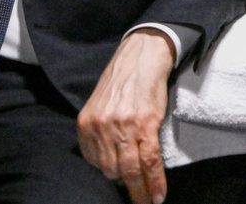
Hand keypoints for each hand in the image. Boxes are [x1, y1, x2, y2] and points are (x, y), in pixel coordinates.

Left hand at [77, 28, 175, 203]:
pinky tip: (158, 195)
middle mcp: (102, 127)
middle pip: (112, 170)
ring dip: (141, 192)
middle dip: (125, 187)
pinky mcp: (146, 125)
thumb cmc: (123, 80)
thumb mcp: (100, 104)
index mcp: (88, 123)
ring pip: (131, 171)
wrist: (142, 56)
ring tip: (147, 202)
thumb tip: (108, 158)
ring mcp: (124, 127)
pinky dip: (155, 182)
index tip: (120, 183)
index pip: (95, 162)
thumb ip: (99, 130)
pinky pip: (150, 162)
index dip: (109, 175)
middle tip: (136, 199)